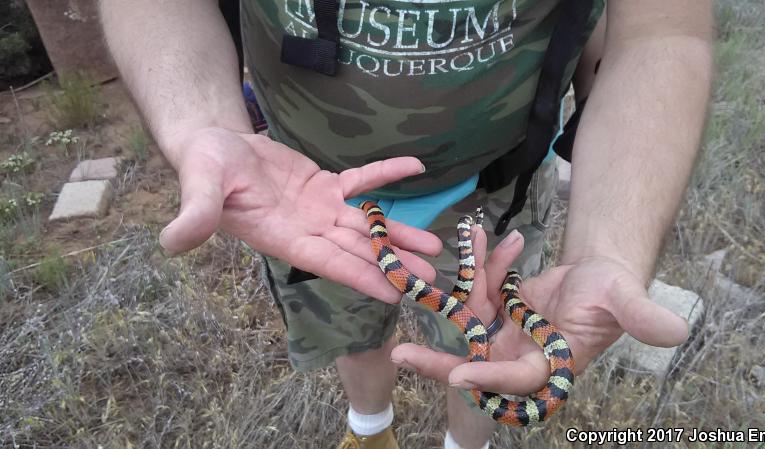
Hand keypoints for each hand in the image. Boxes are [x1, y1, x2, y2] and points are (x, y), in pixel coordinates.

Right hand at [159, 127, 442, 302]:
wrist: (214, 145)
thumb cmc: (204, 167)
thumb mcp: (200, 187)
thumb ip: (195, 214)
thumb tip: (172, 242)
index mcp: (283, 238)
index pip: (328, 263)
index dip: (361, 277)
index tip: (395, 294)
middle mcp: (307, 230)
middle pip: (357, 251)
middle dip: (393, 265)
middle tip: (432, 280)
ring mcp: (319, 209)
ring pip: (366, 225)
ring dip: (399, 234)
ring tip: (434, 246)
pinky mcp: (325, 186)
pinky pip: (361, 181)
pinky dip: (386, 174)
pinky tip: (416, 167)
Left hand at [391, 228, 688, 394]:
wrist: (599, 274)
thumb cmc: (615, 291)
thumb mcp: (626, 300)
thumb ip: (642, 316)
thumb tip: (677, 331)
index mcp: (550, 365)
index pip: (516, 379)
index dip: (492, 377)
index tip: (462, 372)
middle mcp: (519, 356)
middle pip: (474, 364)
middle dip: (439, 362)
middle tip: (402, 354)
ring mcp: (503, 334)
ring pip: (468, 319)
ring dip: (462, 283)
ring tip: (467, 240)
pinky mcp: (494, 310)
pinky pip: (476, 290)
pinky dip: (477, 265)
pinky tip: (476, 236)